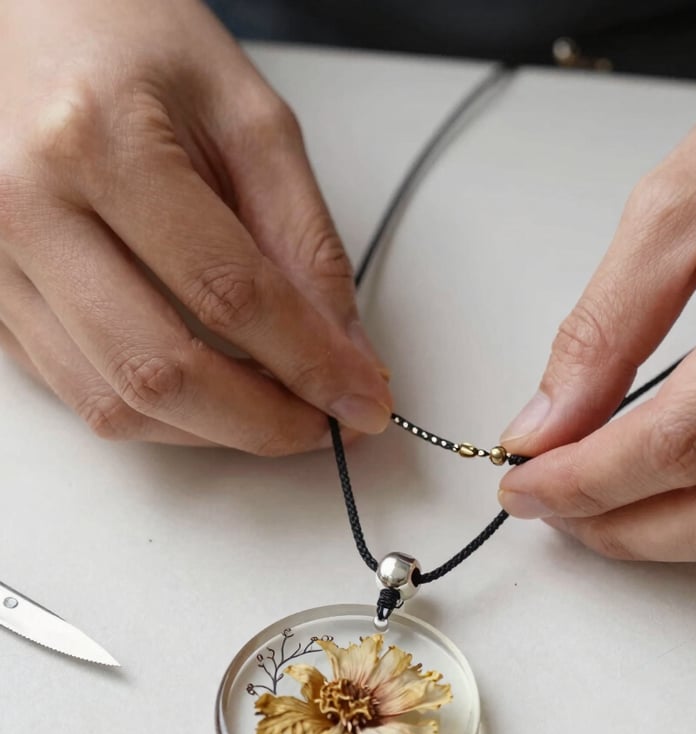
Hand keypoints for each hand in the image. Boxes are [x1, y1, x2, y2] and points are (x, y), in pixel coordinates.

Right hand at [0, 0, 390, 452]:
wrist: (26, 13)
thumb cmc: (129, 39)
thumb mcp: (247, 116)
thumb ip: (302, 238)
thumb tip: (340, 349)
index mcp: (99, 142)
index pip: (231, 295)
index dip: (311, 364)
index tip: (361, 400)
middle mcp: (26, 209)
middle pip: (161, 372)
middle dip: (261, 422)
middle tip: (321, 424)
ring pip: (113, 402)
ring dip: (210, 428)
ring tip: (271, 407)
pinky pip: (77, 390)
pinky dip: (157, 411)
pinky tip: (207, 389)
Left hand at [497, 56, 695, 563]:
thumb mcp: (679, 209)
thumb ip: (605, 328)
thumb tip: (544, 423)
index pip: (680, 443)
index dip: (587, 480)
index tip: (523, 485)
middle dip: (620, 524)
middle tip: (549, 504)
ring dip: (668, 531)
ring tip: (593, 502)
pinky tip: (666, 489)